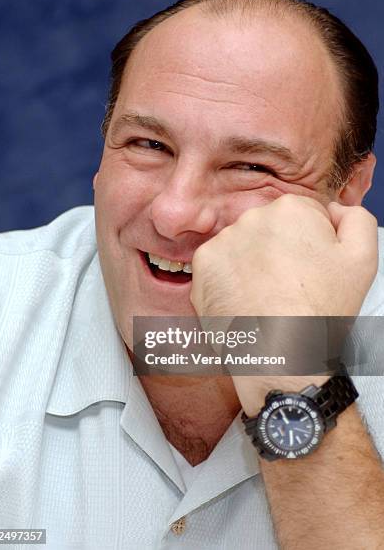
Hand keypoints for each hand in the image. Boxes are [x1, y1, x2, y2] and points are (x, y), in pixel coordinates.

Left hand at [190, 195, 377, 413]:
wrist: (280, 356)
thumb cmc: (319, 312)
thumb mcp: (362, 259)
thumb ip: (356, 219)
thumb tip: (334, 210)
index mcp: (291, 209)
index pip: (302, 215)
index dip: (311, 244)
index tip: (310, 268)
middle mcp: (252, 218)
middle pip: (271, 228)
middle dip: (280, 250)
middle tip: (291, 284)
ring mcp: (223, 241)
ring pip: (243, 245)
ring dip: (253, 263)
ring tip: (268, 295)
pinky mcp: (203, 265)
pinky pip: (219, 264)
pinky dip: (230, 279)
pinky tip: (246, 297)